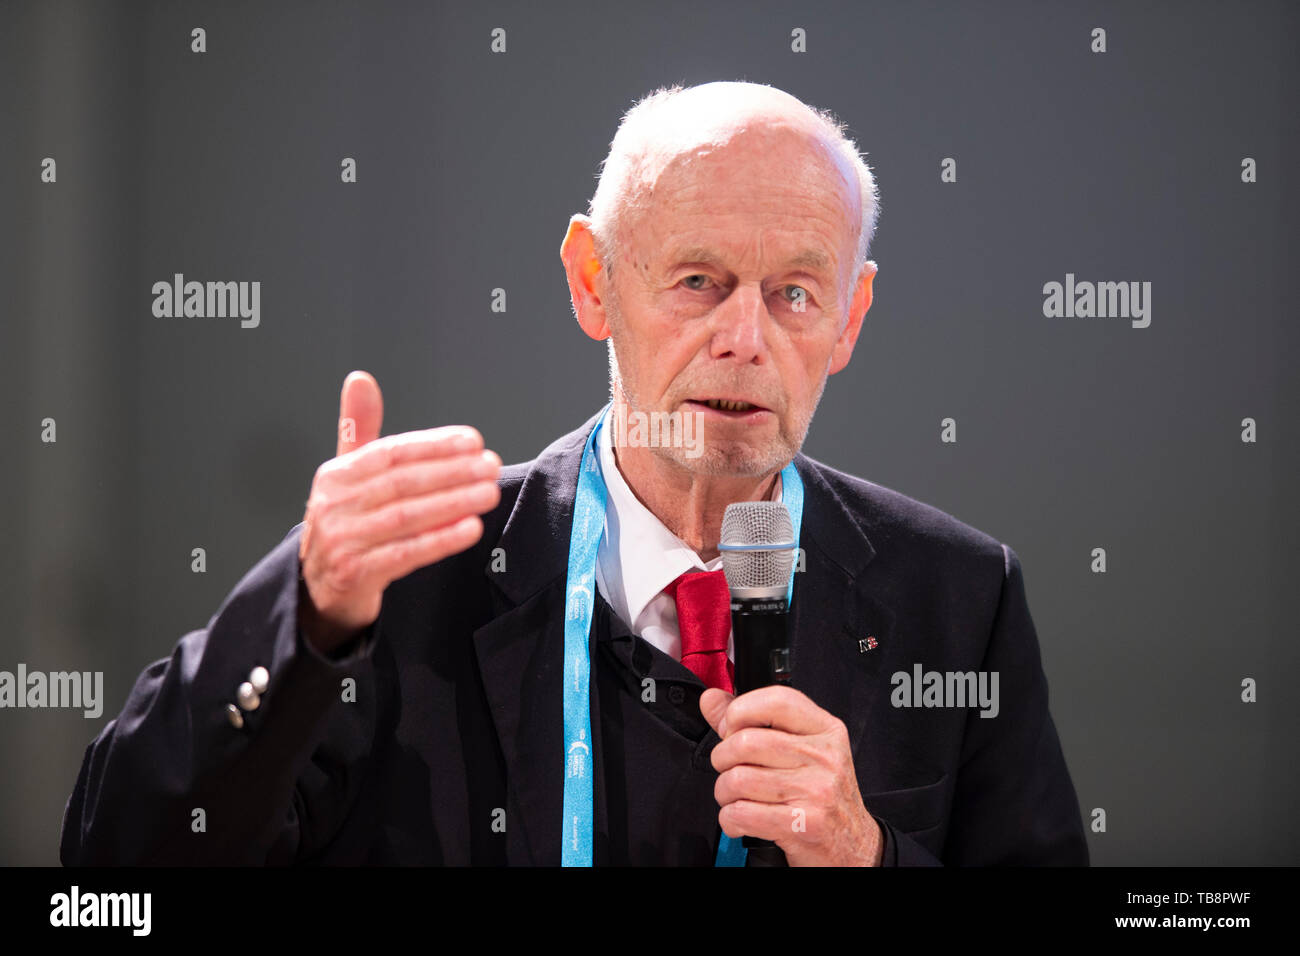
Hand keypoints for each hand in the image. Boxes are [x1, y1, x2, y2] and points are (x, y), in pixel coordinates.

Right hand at [297, 370, 501, 653]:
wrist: (317, 588)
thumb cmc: (345, 525)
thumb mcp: (347, 476)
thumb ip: (359, 429)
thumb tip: (361, 380)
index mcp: (336, 475)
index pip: (391, 453)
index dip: (434, 445)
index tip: (472, 441)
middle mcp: (334, 505)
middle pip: (403, 483)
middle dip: (452, 472)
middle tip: (490, 466)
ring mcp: (343, 541)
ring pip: (407, 516)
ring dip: (454, 503)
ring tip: (488, 493)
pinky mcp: (355, 574)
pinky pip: (405, 554)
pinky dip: (441, 540)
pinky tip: (470, 528)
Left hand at [701, 685, 883, 865]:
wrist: (852, 845)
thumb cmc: (822, 795)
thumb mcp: (800, 749)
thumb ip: (752, 721)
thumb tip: (712, 699)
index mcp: (825, 730)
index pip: (776, 701)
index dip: (740, 710)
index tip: (730, 728)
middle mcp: (824, 757)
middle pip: (746, 742)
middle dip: (723, 759)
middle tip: (730, 768)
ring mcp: (816, 791)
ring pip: (737, 779)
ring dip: (724, 792)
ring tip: (737, 796)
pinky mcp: (803, 824)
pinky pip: (741, 813)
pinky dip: (729, 818)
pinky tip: (741, 819)